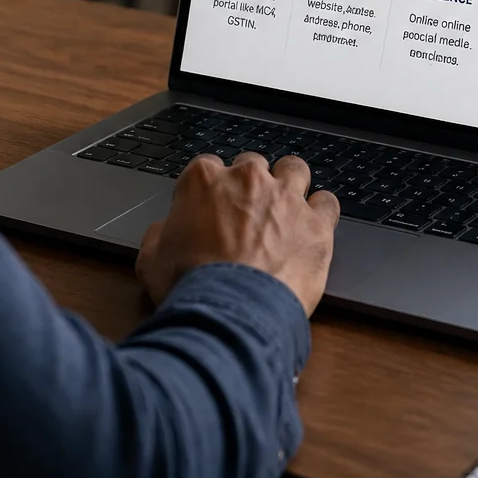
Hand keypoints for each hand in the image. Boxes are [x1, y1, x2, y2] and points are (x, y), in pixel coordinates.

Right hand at [136, 153, 340, 314]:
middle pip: (253, 165)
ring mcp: (285, 198)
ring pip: (294, 170)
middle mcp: (247, 180)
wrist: (231, 312)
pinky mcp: (315, 224)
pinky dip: (321, 212)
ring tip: (286, 209)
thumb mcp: (150, 261)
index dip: (211, 189)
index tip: (212, 207)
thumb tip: (162, 233)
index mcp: (203, 181)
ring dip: (289, 185)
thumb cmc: (190, 286)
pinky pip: (327, 203)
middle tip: (247, 213)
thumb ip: (158, 236)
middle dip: (250, 185)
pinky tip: (314, 226)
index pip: (208, 166)